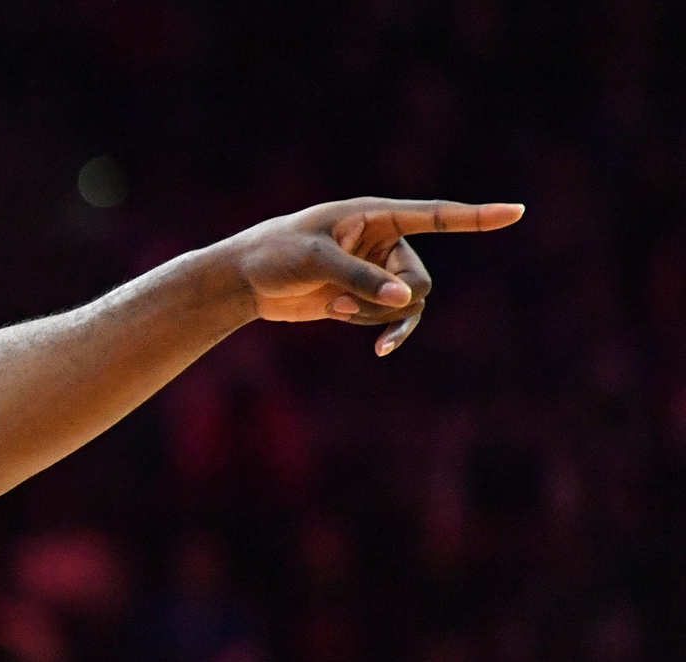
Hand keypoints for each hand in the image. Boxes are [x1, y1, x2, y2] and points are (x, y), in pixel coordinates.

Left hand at [229, 197, 523, 355]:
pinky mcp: (364, 298)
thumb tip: (405, 300)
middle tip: (343, 302)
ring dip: (378, 316)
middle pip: (420, 279)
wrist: (246, 280)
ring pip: (408, 304)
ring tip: (337, 309)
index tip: (516, 212)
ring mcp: (376, 272)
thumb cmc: (275, 254)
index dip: (475, 217)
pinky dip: (383, 330)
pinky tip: (378, 348)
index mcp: (376, 216)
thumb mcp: (315, 261)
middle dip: (391, 299)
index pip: (435, 215)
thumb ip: (360, 278)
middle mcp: (384, 242)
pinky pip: (392, 319)